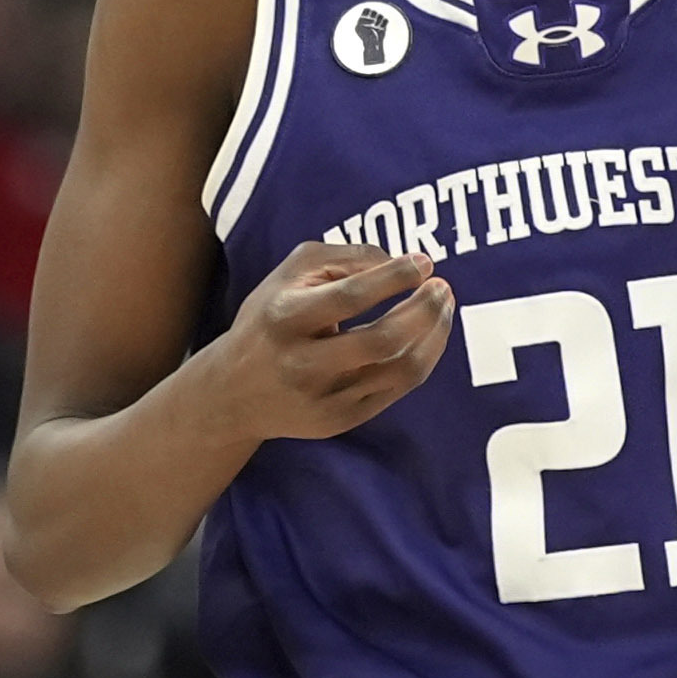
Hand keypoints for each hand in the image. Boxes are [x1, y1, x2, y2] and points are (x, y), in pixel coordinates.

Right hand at [199, 238, 455, 445]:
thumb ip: (347, 256)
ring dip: (434, 334)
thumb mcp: (292, 272)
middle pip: (383, 339)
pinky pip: (399, 389)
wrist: (234, 392)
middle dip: (423, 309)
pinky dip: (424, 357)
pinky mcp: (341, 420)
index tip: (423, 262)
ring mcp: (323, 399)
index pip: (350, 297)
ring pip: (401, 369)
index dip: (394, 277)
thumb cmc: (271, 317)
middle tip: (441, 287)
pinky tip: (429, 335)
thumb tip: (406, 263)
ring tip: (442, 307)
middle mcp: (302, 363)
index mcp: (285, 318)